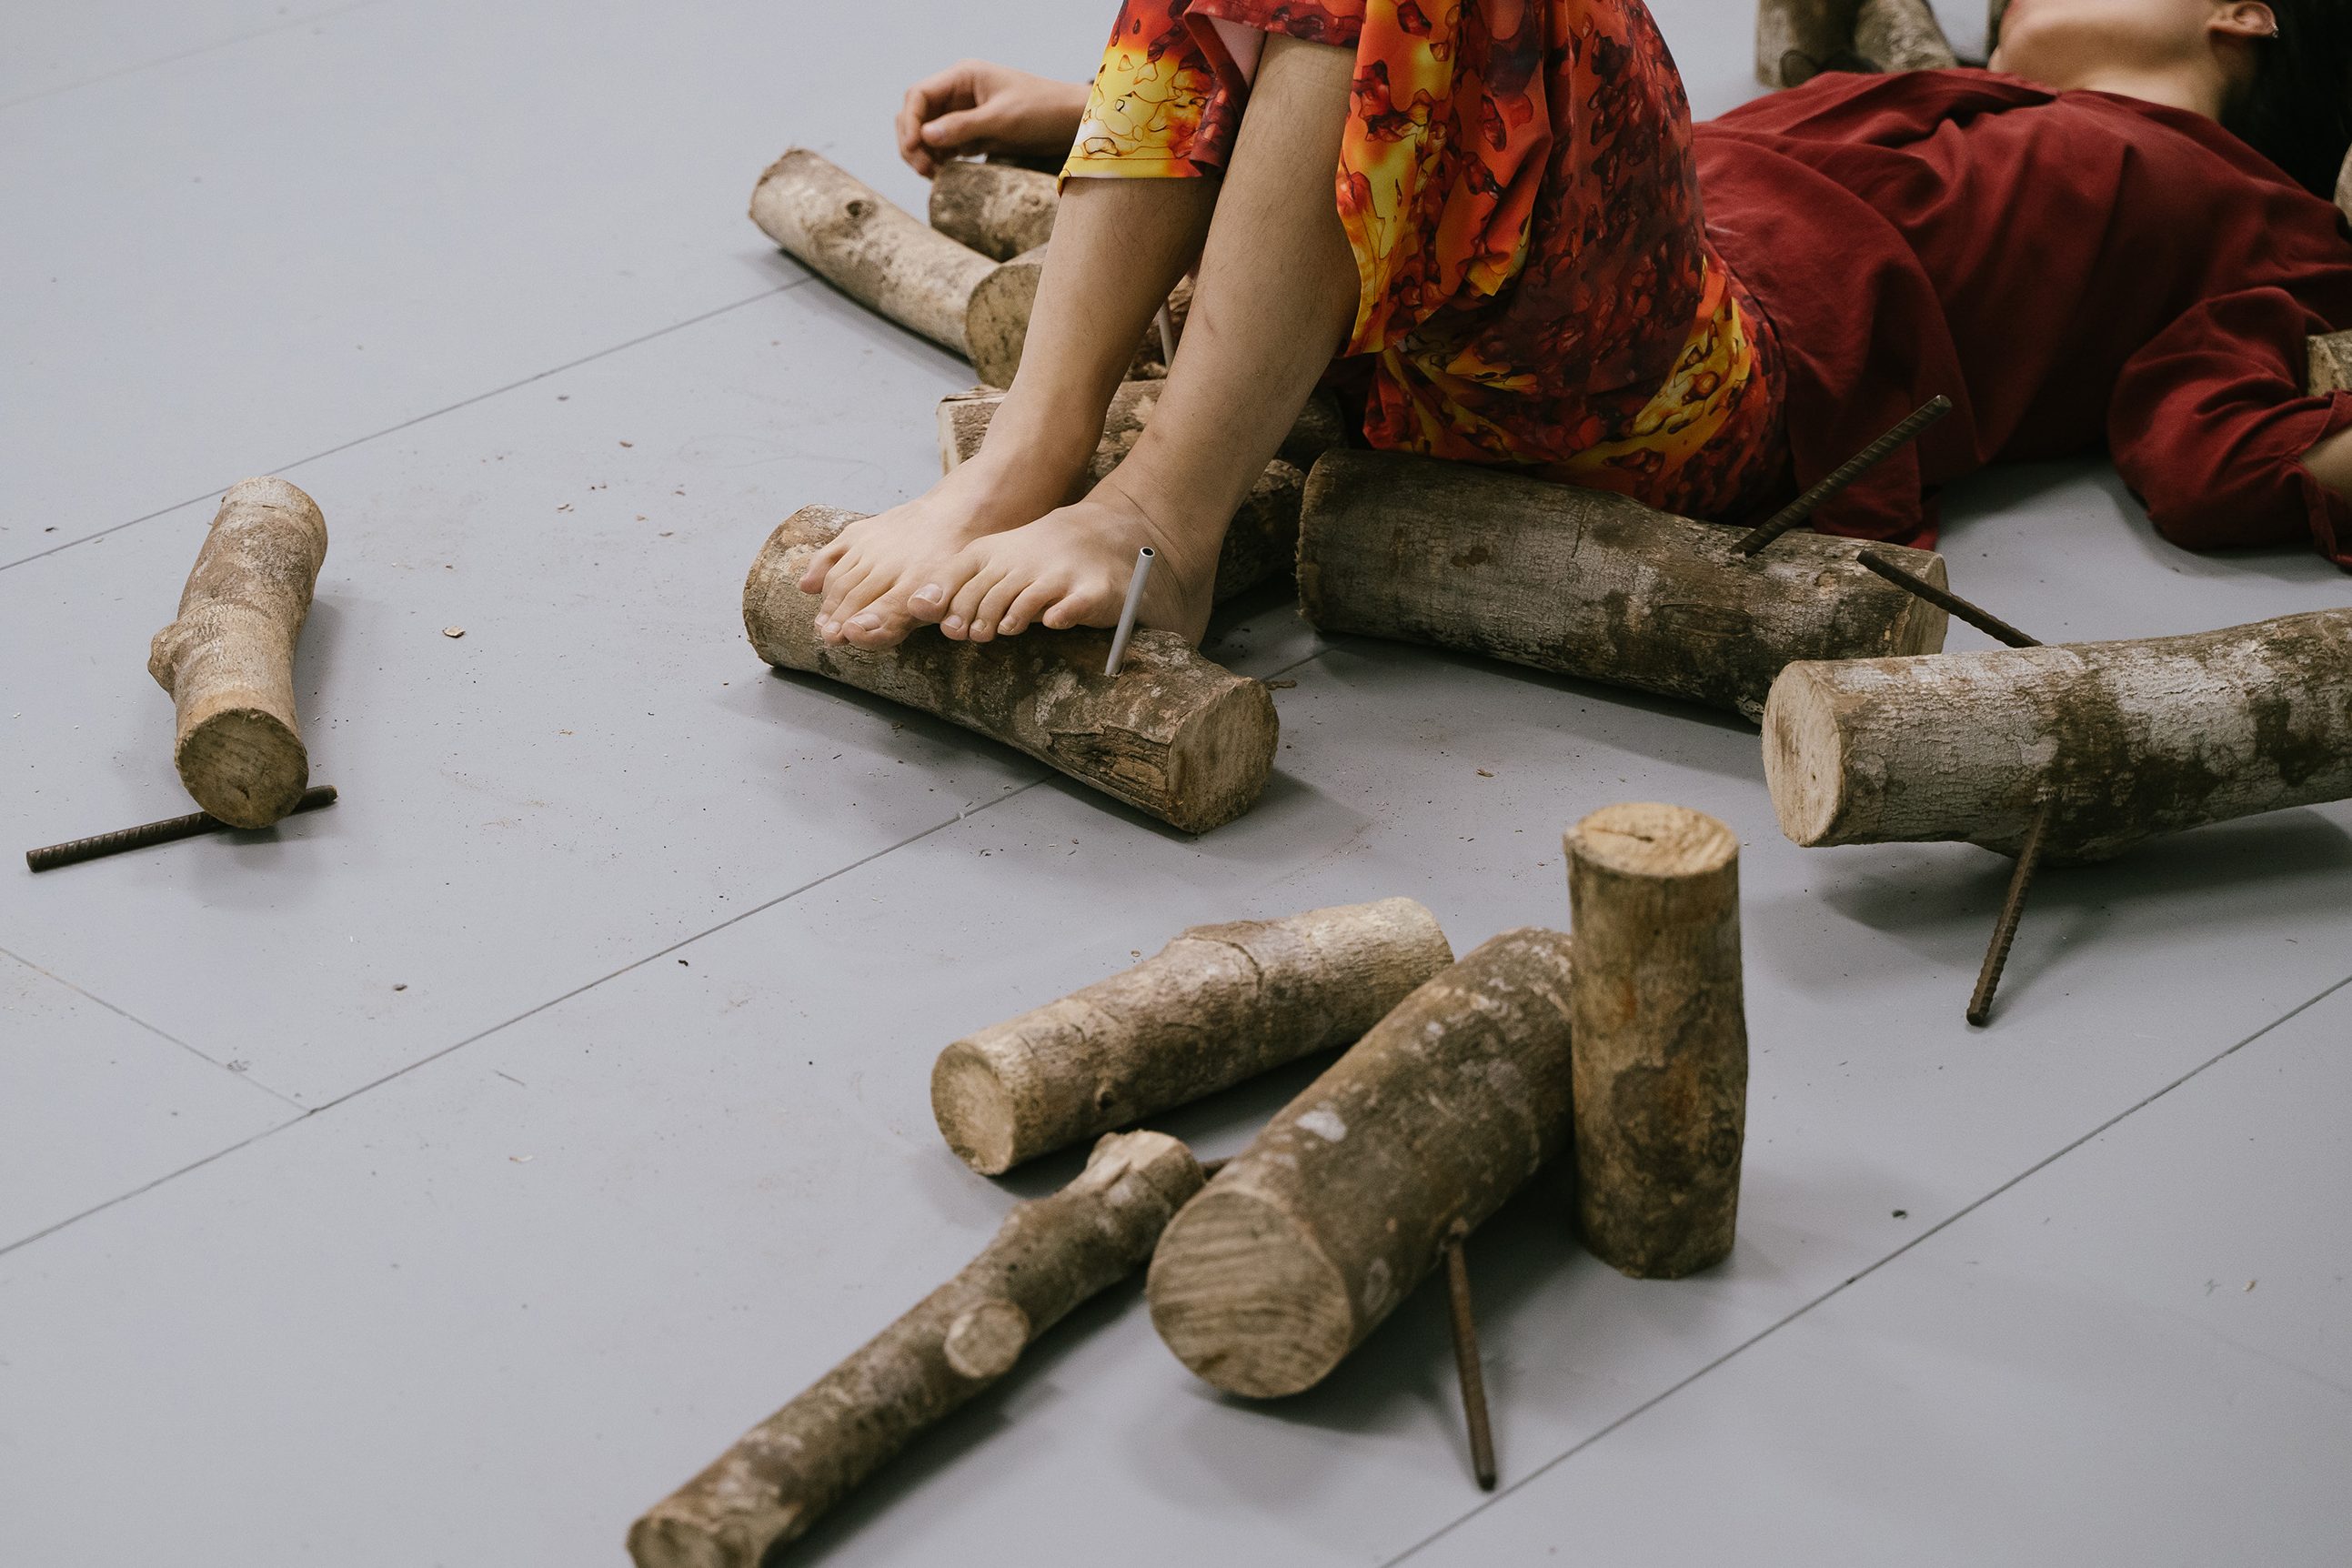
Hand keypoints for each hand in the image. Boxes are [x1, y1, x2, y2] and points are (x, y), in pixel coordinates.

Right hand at [896, 60, 1090, 177]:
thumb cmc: (1042, 110)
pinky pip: (945, 146)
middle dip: (912, 140)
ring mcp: (965, 113)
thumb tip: (924, 136)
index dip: (909, 122)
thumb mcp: (1002, 119)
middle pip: (917, 114)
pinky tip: (943, 175)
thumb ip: (962, 127)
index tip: (913, 148)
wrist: (1071, 123)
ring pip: (928, 132)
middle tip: (923, 169)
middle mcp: (959, 93)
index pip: (919, 95)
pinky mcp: (974, 133)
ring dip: (924, 153)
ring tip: (933, 176)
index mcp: (963, 77)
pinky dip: (939, 159)